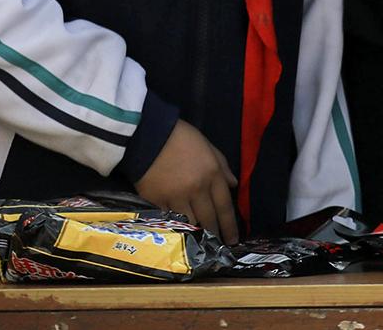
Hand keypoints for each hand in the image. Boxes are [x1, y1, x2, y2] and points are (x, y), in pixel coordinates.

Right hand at [134, 119, 239, 241]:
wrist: (149, 136)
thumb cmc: (181, 138)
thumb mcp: (209, 147)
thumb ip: (222, 167)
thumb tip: (233, 185)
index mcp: (212, 174)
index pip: (225, 206)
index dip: (230, 225)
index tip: (233, 240)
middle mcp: (197, 189)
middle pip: (209, 219)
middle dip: (215, 234)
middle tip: (218, 246)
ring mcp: (177, 197)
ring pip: (191, 223)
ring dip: (197, 233)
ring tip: (200, 242)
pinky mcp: (157, 201)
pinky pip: (170, 218)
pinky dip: (177, 225)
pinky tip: (180, 232)